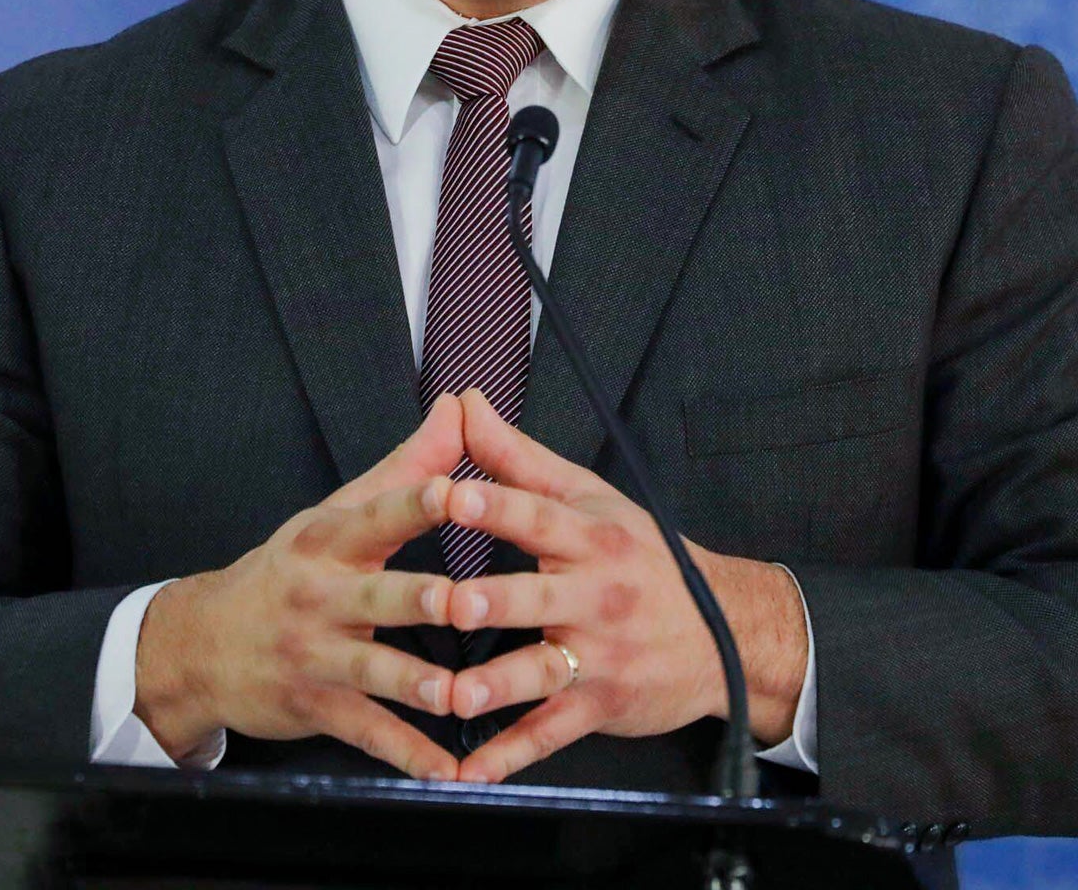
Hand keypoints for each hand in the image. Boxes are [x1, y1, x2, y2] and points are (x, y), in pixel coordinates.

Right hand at [134, 395, 463, 778]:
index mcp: (331, 540)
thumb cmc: (291, 569)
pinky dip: (409, 757)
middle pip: (375, 595)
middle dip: (416, 599)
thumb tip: (461, 405)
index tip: (456, 488)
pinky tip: (451, 772)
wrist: (203, 644)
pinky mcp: (317, 709)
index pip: (377, 514)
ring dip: (415, 686)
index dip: (415, 501)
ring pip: (372, 673)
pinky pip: (369, 735)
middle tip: (460, 601)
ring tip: (458, 696)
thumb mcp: (338, 512)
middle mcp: (322, 596)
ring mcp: (317, 657)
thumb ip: (408, 465)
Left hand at [444, 389, 807, 782]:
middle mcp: (596, 597)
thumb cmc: (641, 555)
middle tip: (453, 602)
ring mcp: (598, 657)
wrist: (722, 632)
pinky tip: (467, 773)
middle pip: (539, 597)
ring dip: (498, 687)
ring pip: (542, 673)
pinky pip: (549, 735)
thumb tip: (465, 402)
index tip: (453, 496)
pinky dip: (509, 758)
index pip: (539, 516)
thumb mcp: (589, 497)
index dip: (497, 505)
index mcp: (590, 537)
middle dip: (496, 601)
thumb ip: (518, 456)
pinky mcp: (598, 707)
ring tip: (455, 696)